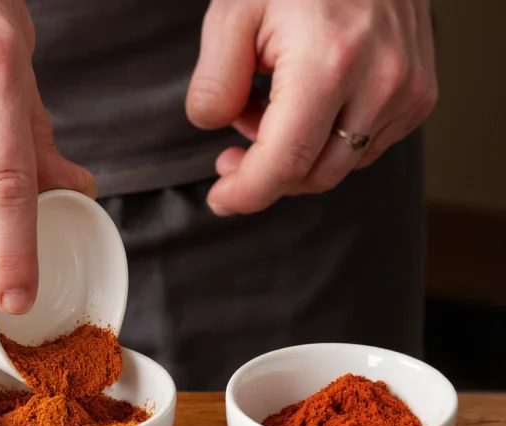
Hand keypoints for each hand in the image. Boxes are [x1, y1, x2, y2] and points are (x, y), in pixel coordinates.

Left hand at [186, 0, 437, 215]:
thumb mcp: (233, 14)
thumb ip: (214, 80)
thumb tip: (214, 128)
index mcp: (328, 63)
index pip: (285, 162)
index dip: (246, 192)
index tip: (220, 199)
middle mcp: (379, 82)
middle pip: (313, 174)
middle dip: (265, 175)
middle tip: (231, 153)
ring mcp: (407, 90)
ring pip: (340, 165)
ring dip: (297, 156)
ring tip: (269, 109)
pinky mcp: (419, 94)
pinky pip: (365, 146)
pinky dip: (328, 141)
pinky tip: (307, 106)